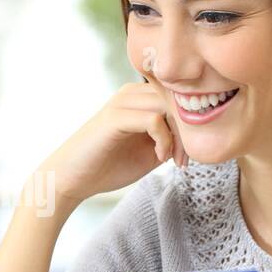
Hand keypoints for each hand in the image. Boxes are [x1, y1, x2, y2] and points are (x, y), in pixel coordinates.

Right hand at [36, 80, 189, 207]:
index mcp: (139, 97)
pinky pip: (154, 119)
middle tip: (184, 159)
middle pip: (179, 98)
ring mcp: (122, 102)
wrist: (71, 179)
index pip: (180, 96)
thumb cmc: (108, 166)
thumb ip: (172, 138)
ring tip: (172, 159)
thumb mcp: (150, 151)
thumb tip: (200, 136)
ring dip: (179, 136)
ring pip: (170, 106)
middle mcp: (131, 92)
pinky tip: (160, 158)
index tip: (188, 154)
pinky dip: (164, 140)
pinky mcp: (115, 117)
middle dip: (189, 130)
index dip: (192, 123)